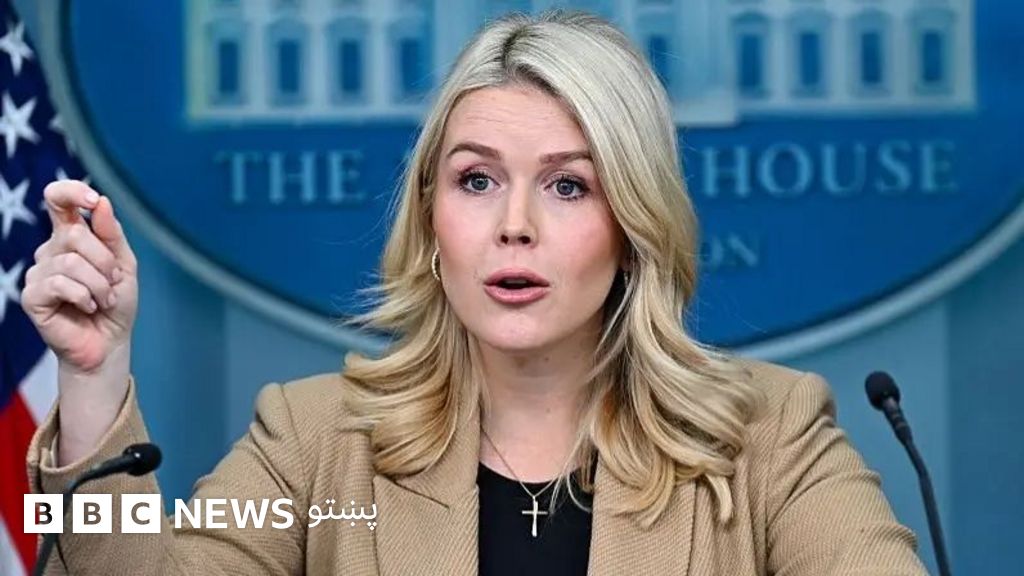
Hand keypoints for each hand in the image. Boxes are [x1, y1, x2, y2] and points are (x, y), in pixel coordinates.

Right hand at [21, 180, 138, 373]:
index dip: (71, 192)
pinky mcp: (32, 296)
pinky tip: (88, 307)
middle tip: (113, 282)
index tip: (93, 199)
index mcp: (70, 237)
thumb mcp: (123, 264)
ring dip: (99, 284)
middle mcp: (50, 250)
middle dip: (104, 261)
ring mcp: (38, 273)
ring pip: (70, 262)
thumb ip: (112, 234)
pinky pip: (59, 283)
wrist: (109, 342)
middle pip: (74, 234)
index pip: (57, 200)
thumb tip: (101, 203)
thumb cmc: (116, 302)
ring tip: (104, 300)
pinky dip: (84, 296)